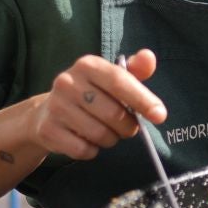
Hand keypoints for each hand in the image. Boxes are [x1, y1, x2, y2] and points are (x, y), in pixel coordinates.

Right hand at [28, 50, 165, 159]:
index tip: (160, 115)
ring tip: (106, 132)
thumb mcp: (111, 78)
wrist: (47, 112)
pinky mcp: (48, 130)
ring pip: (100, 134)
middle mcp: (68, 82)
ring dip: (111, 139)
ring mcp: (55, 106)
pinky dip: (92, 150)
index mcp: (87, 65)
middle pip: (113, 114)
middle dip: (128, 127)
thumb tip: (149, 57)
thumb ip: (134, 70)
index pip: (119, 81)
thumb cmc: (89, 94)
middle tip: (128, 128)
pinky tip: (87, 140)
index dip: (142, 99)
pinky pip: (83, 149)